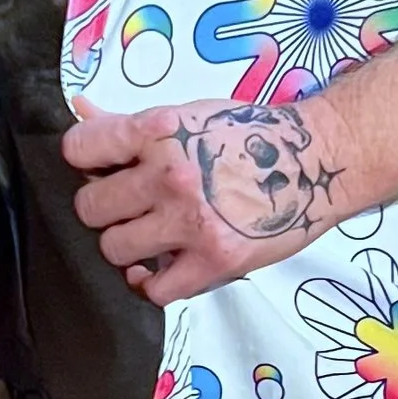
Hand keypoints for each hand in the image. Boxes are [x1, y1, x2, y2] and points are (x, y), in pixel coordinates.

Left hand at [62, 97, 353, 306]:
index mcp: (159, 131)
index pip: (80, 149)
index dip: (85, 161)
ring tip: (149, 234)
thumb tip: (80, 109)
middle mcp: (170, 175)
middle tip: (129, 205)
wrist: (317, 160)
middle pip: (91, 207)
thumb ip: (129, 122)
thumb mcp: (188, 115)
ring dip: (126, 245)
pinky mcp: (214, 261)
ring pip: (114, 249)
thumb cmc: (251, 136)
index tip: (101, 167)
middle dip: (105, 207)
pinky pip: (154, 289)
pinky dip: (150, 282)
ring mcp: (191, 222)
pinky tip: (159, 266)